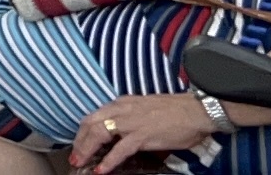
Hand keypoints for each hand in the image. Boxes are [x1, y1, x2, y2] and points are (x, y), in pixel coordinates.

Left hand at [70, 93, 219, 172]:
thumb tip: (120, 130)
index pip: (94, 115)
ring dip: (86, 149)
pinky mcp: (142, 136)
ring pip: (99, 133)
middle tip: (74, 156)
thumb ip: (130, 116)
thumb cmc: (175, 111)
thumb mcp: (144, 108)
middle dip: (79, 140)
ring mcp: (131, 123)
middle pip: (90, 123)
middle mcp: (122, 110)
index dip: (83, 130)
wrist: (196, 111)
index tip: (78, 142)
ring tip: (81, 162)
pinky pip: (120, 149)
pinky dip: (108, 160)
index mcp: (122, 103)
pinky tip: (102, 169)